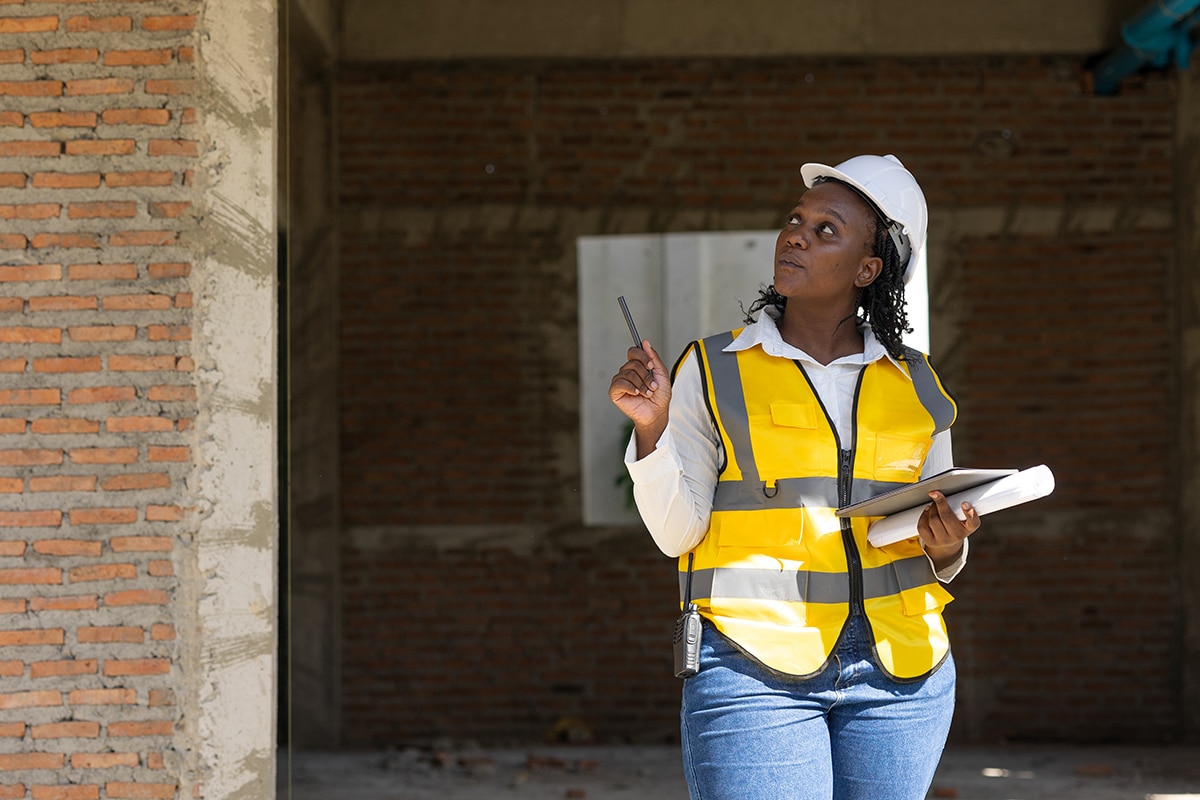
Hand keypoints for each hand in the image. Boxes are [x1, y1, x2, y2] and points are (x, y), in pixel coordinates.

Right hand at [608, 340, 671, 457]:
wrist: (657, 413)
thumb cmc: (659, 396)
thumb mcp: (661, 373)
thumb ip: (653, 357)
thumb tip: (645, 342)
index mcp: (637, 366)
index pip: (633, 351)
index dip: (642, 356)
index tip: (651, 366)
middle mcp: (627, 371)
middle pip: (633, 363)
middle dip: (646, 375)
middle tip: (653, 386)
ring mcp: (620, 381)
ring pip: (628, 373)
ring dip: (641, 384)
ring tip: (647, 393)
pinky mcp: (615, 391)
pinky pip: (619, 383)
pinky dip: (630, 387)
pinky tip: (636, 394)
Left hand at [917, 490, 980, 570]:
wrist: (947, 543)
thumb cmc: (955, 525)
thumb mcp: (963, 518)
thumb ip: (958, 507)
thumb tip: (944, 493)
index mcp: (968, 528)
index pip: (973, 522)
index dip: (969, 513)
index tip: (965, 503)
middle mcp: (957, 536)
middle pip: (947, 517)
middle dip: (940, 502)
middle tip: (937, 495)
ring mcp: (943, 540)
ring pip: (933, 520)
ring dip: (931, 508)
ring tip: (933, 504)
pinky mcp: (930, 542)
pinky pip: (922, 526)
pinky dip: (923, 515)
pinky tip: (927, 511)